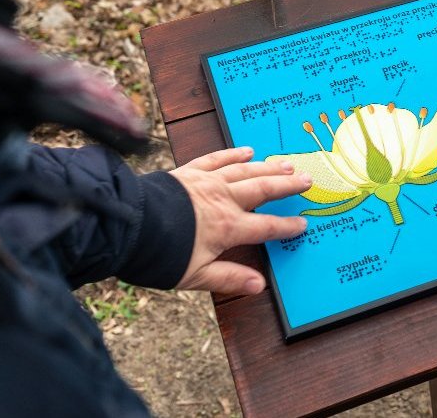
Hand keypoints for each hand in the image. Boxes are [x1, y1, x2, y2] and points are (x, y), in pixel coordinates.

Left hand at [169, 146, 311, 295]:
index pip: (266, 227)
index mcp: (228, 227)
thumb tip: (259, 285)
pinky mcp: (190, 172)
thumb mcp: (195, 275)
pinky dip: (233, 154)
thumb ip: (229, 278)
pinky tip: (246, 151)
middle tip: (307, 180)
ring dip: (268, 167)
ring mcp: (207, 182)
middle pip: (263, 190)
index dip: (286, 227)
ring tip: (286, 164)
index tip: (302, 224)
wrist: (129, 224)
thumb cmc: (160, 253)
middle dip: (286, 186)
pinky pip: (217, 159)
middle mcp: (223, 200)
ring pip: (245, 171)